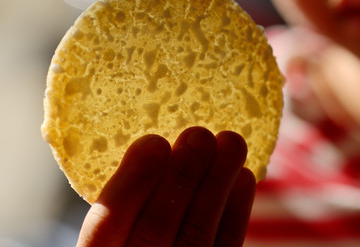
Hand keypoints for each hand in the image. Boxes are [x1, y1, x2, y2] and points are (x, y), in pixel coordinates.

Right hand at [76, 126, 255, 246]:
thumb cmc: (131, 232)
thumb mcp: (113, 223)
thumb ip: (121, 196)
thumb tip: (155, 143)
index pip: (105, 227)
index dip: (131, 183)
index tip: (154, 142)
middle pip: (155, 230)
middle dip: (182, 176)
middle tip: (200, 135)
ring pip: (195, 236)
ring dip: (217, 184)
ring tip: (231, 141)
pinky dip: (235, 212)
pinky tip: (243, 177)